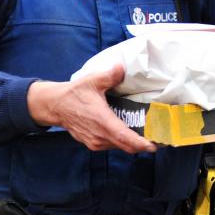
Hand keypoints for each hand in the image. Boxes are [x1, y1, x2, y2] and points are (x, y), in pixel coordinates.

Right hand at [27, 64, 156, 153]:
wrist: (55, 106)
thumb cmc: (74, 93)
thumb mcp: (93, 80)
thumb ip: (110, 75)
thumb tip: (123, 67)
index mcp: (102, 121)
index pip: (125, 138)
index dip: (141, 143)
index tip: (155, 145)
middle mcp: (99, 136)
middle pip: (126, 146)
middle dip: (143, 145)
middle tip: (159, 138)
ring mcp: (95, 142)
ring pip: (120, 147)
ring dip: (133, 144)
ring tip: (148, 135)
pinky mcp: (92, 143)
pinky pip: (112, 145)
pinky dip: (123, 142)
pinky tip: (130, 133)